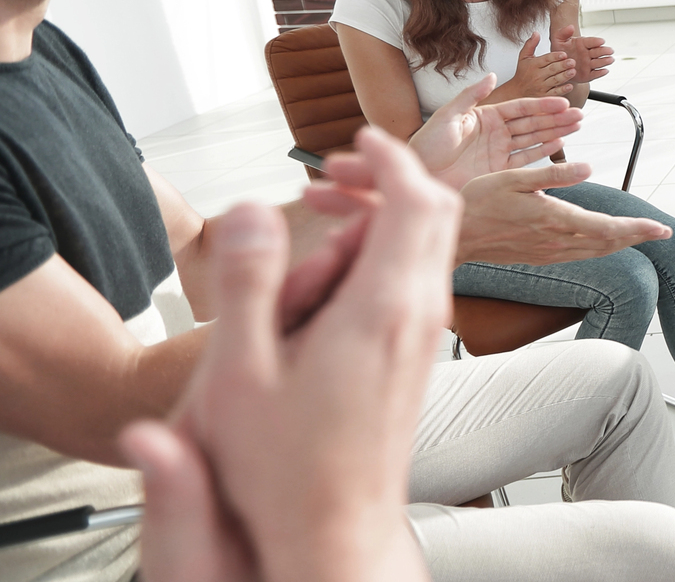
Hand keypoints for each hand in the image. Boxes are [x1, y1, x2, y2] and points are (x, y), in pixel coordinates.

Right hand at [120, 126, 447, 581]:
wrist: (331, 532)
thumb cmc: (283, 468)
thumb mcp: (241, 371)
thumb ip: (248, 283)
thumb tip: (252, 208)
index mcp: (383, 309)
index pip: (418, 202)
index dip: (391, 158)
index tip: (355, 142)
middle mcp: (418, 318)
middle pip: (433, 216)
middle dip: (385, 180)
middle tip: (330, 178)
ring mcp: (423, 340)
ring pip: (424, 250)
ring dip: (380, 219)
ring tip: (319, 218)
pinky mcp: (413, 359)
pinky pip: (413, 283)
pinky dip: (381, 256)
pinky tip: (332, 271)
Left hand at [409, 74, 582, 188]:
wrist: (420, 175)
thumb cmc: (427, 145)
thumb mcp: (447, 116)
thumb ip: (470, 96)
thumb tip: (492, 76)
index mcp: (486, 116)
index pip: (520, 108)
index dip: (541, 105)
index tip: (561, 102)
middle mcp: (496, 132)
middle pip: (532, 122)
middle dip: (556, 118)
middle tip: (578, 114)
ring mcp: (499, 151)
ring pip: (533, 139)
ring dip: (555, 132)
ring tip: (576, 126)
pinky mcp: (499, 171)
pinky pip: (525, 160)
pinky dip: (542, 152)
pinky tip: (559, 144)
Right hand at [455, 161, 672, 264]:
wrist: (455, 237)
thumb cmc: (479, 201)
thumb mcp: (513, 177)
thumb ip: (554, 175)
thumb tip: (588, 169)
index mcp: (553, 219)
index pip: (606, 228)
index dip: (637, 229)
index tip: (660, 228)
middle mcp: (555, 240)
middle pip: (608, 242)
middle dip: (639, 237)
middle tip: (663, 233)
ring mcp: (549, 252)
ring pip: (596, 251)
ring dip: (622, 244)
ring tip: (642, 237)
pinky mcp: (541, 256)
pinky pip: (580, 256)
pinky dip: (601, 249)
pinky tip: (607, 244)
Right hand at [499, 33, 574, 100]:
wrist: (516, 92)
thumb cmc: (522, 73)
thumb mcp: (523, 57)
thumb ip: (530, 44)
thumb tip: (536, 33)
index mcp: (533, 65)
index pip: (545, 59)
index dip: (555, 56)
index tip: (564, 54)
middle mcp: (537, 75)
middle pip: (552, 69)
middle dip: (562, 65)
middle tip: (572, 62)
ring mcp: (541, 86)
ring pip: (555, 80)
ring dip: (564, 76)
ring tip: (573, 71)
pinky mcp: (544, 95)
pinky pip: (555, 92)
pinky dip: (562, 89)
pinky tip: (570, 86)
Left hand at [553, 25, 613, 87]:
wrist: (557, 68)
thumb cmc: (559, 52)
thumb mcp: (558, 41)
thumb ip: (563, 33)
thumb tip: (571, 27)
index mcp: (582, 44)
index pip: (590, 41)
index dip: (596, 42)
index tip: (601, 41)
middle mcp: (587, 54)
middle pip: (597, 52)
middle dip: (604, 51)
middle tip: (610, 50)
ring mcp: (588, 64)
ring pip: (598, 62)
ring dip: (604, 61)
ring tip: (610, 59)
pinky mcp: (588, 75)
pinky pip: (595, 74)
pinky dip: (600, 73)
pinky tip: (605, 71)